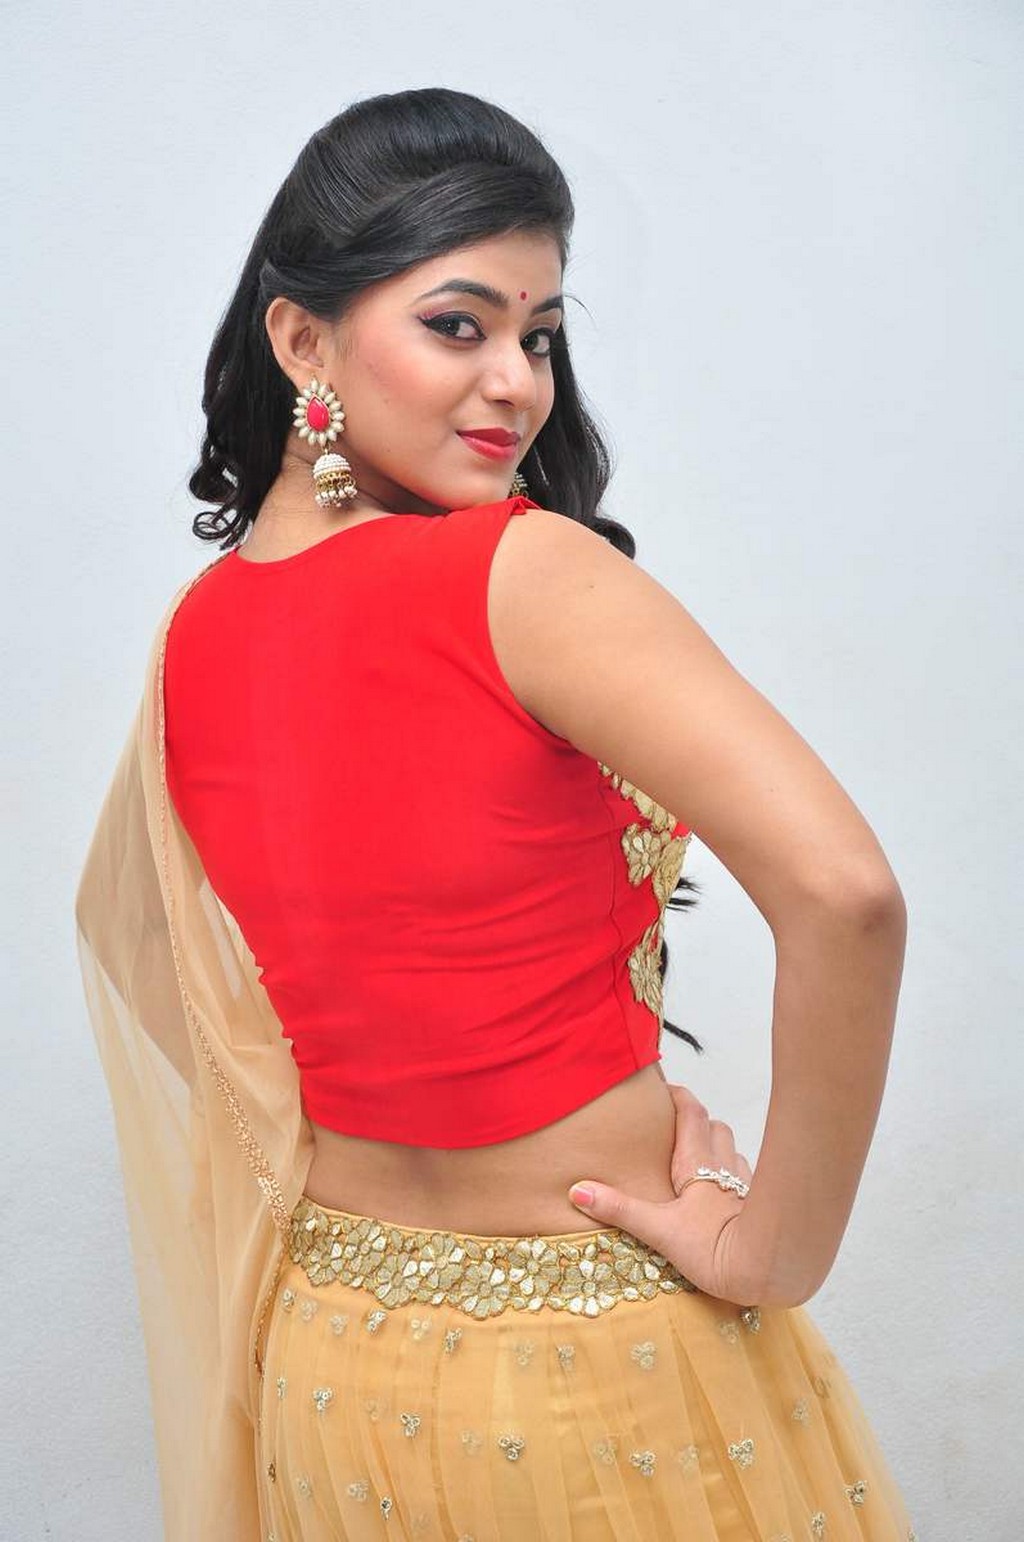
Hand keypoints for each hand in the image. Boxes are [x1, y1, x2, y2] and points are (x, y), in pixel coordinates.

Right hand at [567, 1083, 764, 1304]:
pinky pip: (745, 1178)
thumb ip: (620, 1209)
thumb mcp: (659, 1230)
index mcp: (697, 1162)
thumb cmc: (715, 1248)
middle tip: (674, 1128)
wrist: (769, 1270)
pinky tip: (721, 1195)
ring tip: (696, 1161)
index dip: (679, 1095)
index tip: (663, 1089)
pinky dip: (732, 1175)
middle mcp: (723, 1165)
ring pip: (731, 1150)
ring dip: (716, 1148)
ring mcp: (744, 1184)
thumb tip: (579, 1190)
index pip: (691, 1112)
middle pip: (714, 1126)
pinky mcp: (758, 1205)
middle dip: (696, 1121)